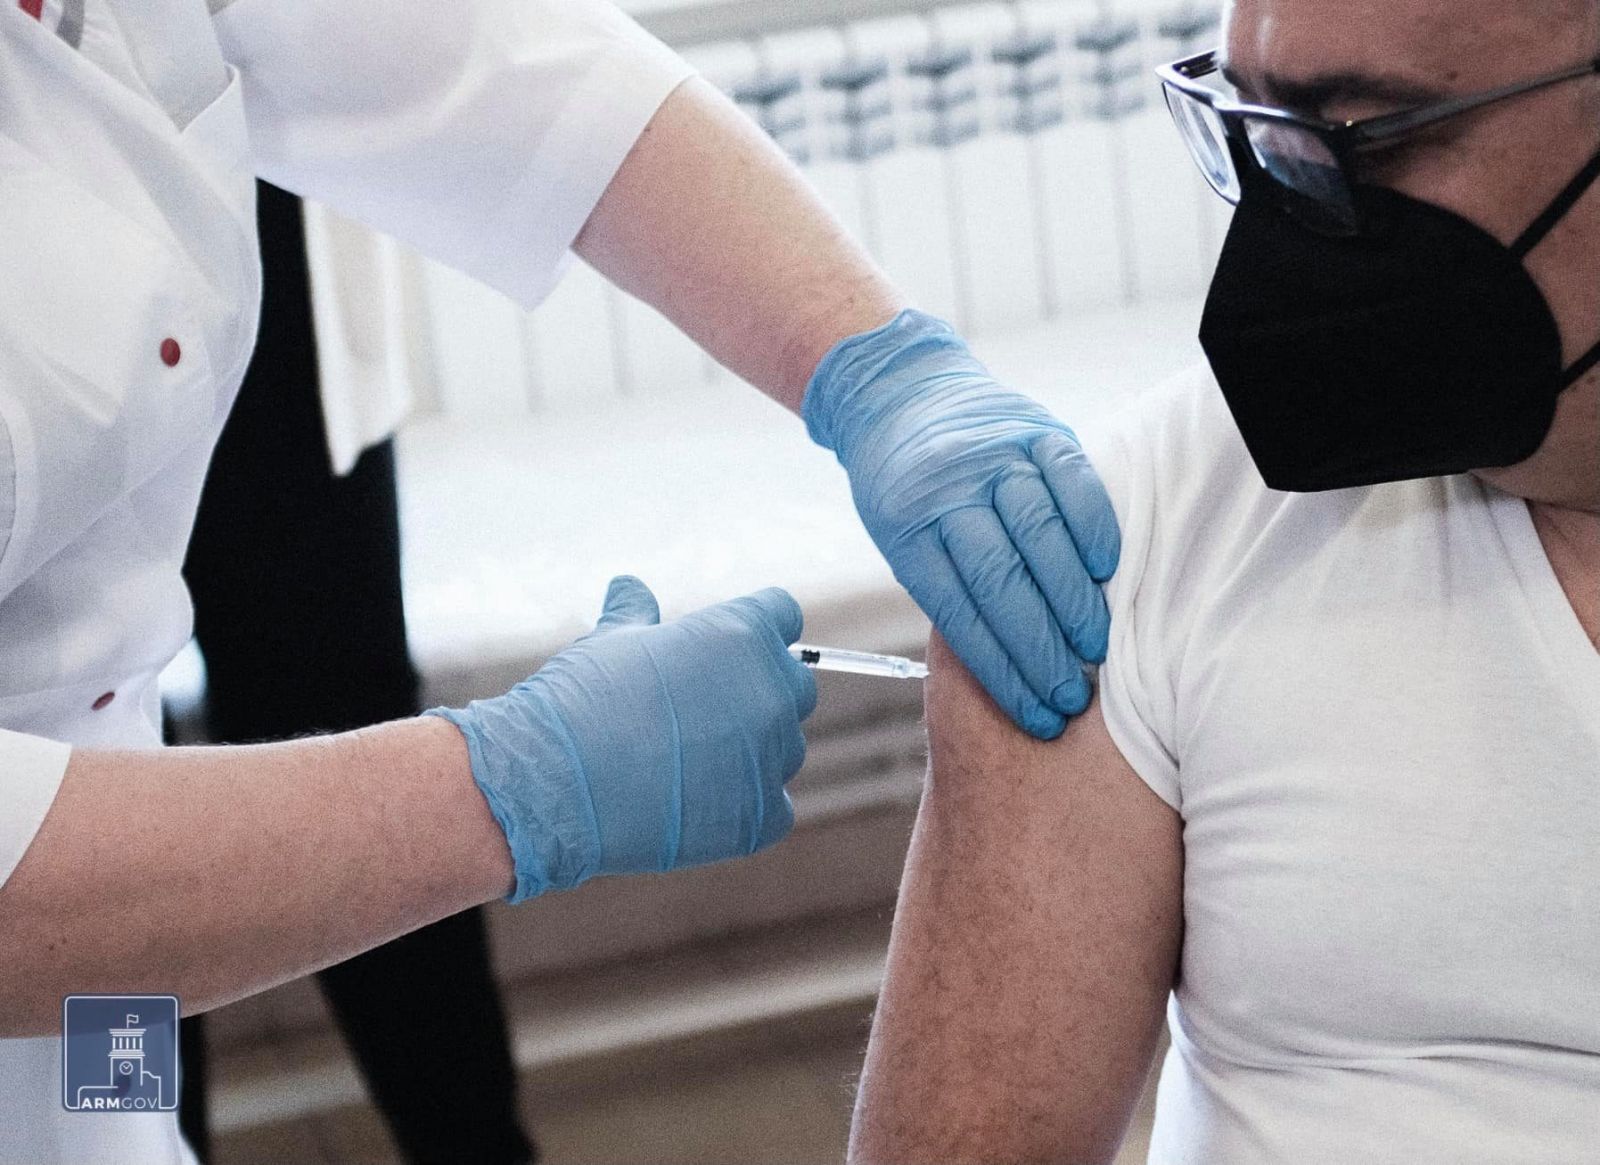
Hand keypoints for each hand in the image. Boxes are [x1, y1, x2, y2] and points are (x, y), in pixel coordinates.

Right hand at [427, 576, 816, 901]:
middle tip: (696, 715)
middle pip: (794, 685)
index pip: (782, 616)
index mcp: (742, 633)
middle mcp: (771, 690)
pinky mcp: (762, 816)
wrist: (554, 783)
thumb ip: (637, 615)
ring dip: (749, 753)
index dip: (751, 631)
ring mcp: (771, 756)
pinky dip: (743, 807)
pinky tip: (692, 805)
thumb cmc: (580, 700)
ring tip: (681, 764)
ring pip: (784, 748)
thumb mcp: (610, 642)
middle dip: (757, 694)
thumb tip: (629, 586)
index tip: (720, 653)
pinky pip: (774, 807)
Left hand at [803, 310, 1119, 739]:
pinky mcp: (1035, 429)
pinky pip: (1073, 482)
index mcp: (907, 529)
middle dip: (1040, 650)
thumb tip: (1009, 667)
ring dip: (1073, 600)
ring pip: (1040, 535)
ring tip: (1094, 648)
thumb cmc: (904, 487)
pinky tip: (1108, 570)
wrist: (900, 392)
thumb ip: (948, 587)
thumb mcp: (901, 538)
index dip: (1002, 673)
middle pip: (1001, 582)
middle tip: (1071, 696)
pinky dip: (1094, 527)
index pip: (960, 616)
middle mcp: (948, 490)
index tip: (1036, 714)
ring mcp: (993, 456)